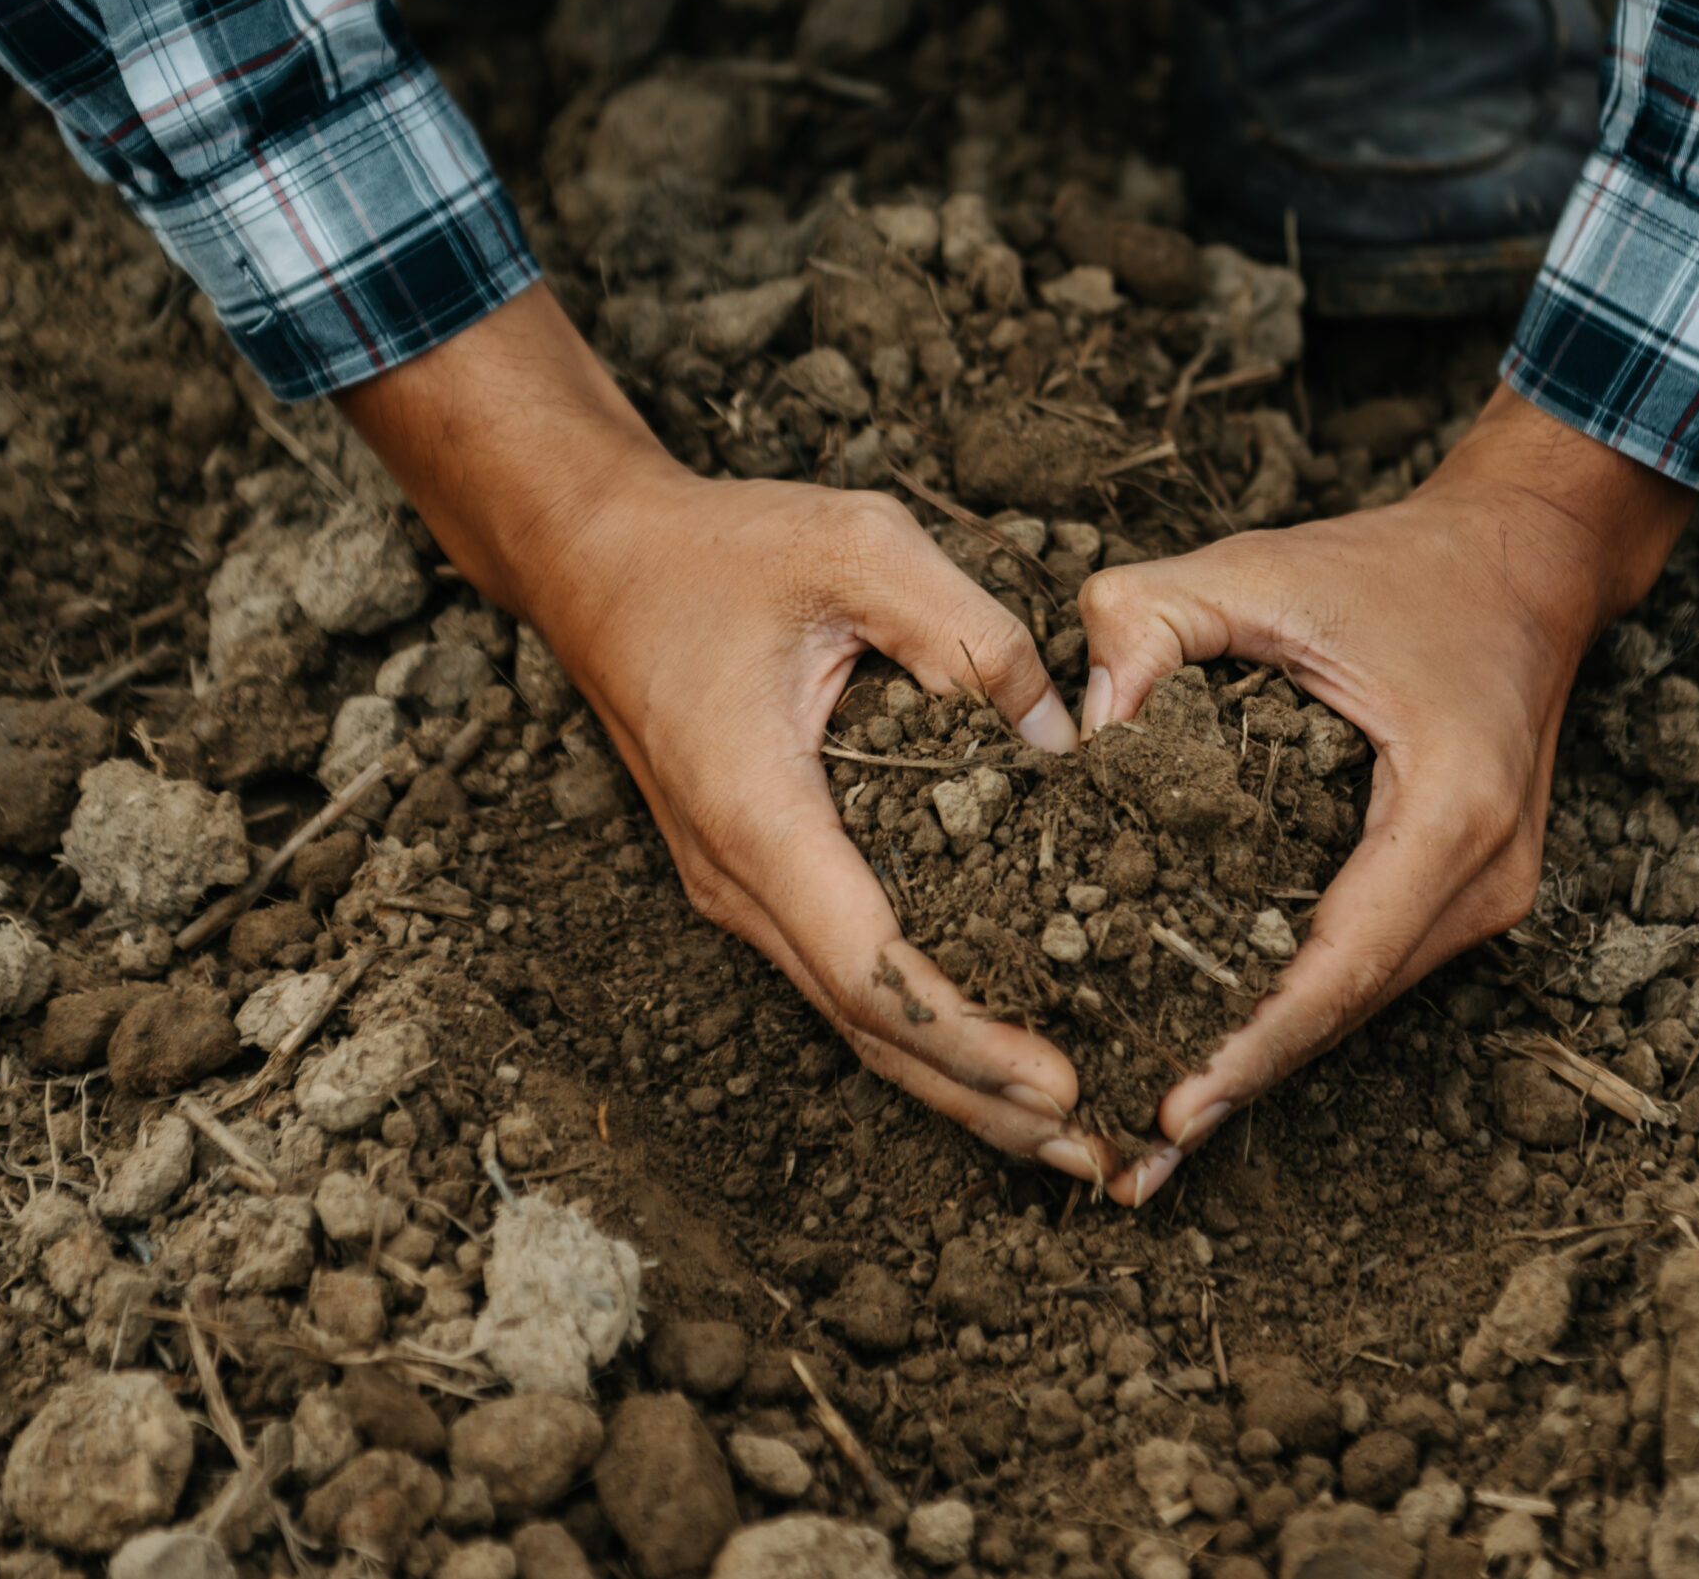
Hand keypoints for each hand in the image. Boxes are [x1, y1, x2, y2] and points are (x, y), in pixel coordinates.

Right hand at [336, 287, 1120, 1185]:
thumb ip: (969, 632)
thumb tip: (1063, 735)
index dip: (969, 1038)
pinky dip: (927, 1032)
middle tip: (1101, 1153)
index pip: (870, 969)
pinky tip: (998, 1055)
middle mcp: (739, 880)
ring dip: (960, 1086)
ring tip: (1071, 1135)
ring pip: (855, 1023)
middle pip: (870, 1032)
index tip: (1062, 1082)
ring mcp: (739, 891)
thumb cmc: (719, 549)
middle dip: (985, 1103)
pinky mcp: (757, 882)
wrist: (597, 564)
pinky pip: (847, 981)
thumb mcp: (858, 546)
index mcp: (759, 813)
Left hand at [1076, 386, 1696, 1203]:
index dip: (1252, 1046)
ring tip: (1150, 1144)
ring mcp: (1491, 895)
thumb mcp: (1258, 568)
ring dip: (1260, 1067)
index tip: (1171, 1111)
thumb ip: (1147, 622)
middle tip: (1125, 1166)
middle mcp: (1487, 874)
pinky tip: (1212, 1061)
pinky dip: (1290, 1018)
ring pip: (1359, 1007)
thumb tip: (1071, 730)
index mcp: (1450, 806)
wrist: (1525, 563)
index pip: (1340, 963)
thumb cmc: (1393, 566)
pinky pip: (1367, 973)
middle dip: (1237, 1086)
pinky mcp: (1470, 895)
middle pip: (1348, 1011)